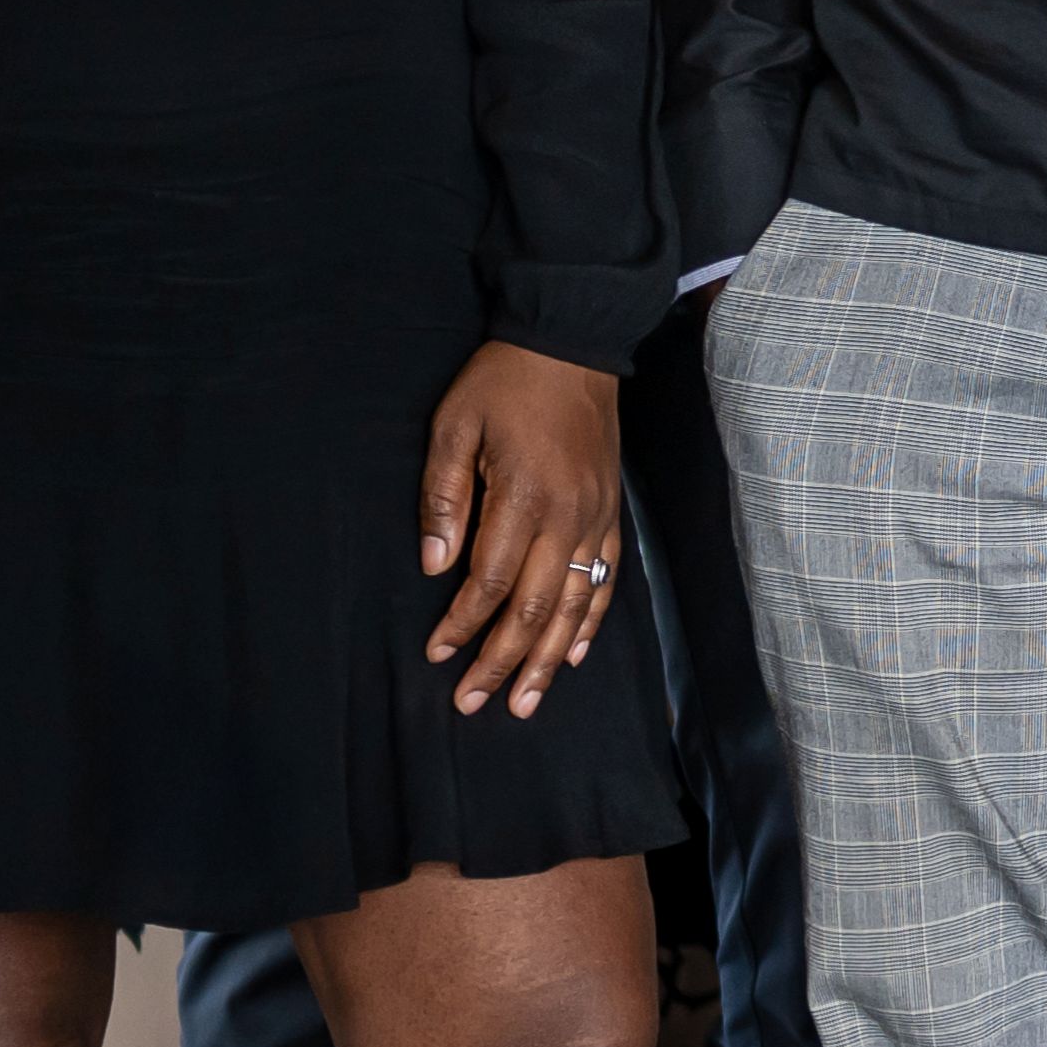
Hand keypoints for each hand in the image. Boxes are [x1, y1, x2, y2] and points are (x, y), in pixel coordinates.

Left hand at [417, 341, 630, 718]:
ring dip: (545, 661)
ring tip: (523, 703)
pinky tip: (569, 656)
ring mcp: (596, 519)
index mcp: (524, 497)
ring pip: (573, 607)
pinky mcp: (611, 514)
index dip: (462, 623)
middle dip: (500, 662)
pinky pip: (605, 581)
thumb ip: (442, 497)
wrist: (572, 344)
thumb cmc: (503, 382)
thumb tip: (435, 565)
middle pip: (534, 609)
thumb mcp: (454, 426)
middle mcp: (567, 518)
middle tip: (472, 703)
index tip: (436, 653)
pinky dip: (588, 624)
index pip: (490, 581)